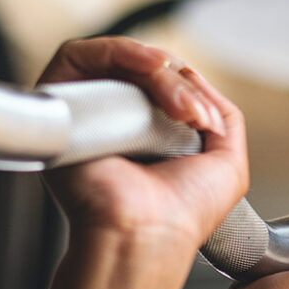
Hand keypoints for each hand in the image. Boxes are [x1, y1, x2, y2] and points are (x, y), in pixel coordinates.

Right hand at [0, 37, 247, 288]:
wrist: (149, 236)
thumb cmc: (185, 213)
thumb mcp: (227, 159)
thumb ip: (221, 112)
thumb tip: (193, 76)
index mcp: (147, 132)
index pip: (164, 79)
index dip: (189, 86)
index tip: (206, 119)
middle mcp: (113, 120)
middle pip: (144, 67)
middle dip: (180, 84)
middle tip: (195, 119)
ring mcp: (87, 112)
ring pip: (120, 60)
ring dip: (160, 75)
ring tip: (180, 112)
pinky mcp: (60, 106)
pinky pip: (79, 54)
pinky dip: (120, 52)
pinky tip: (151, 69)